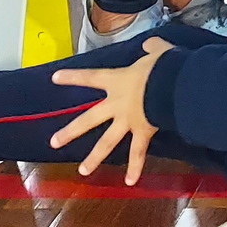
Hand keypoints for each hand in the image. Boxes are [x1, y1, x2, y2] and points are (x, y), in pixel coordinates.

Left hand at [49, 36, 173, 183]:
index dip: (72, 77)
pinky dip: (135, 167)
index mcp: (118, 81)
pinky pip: (138, 152)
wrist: (173, 85)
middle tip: (54, 142)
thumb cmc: (163, 66)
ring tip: (83, 171)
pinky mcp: (143, 132)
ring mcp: (128, 121)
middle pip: (89, 118)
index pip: (91, 78)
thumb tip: (150, 45)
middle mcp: (117, 104)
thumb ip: (152, 48)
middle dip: (71, 131)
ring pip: (107, 141)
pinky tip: (130, 181)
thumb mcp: (158, 52)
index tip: (54, 78)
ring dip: (94, 157)